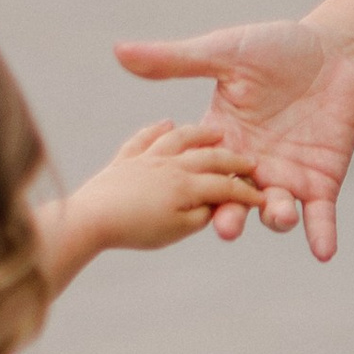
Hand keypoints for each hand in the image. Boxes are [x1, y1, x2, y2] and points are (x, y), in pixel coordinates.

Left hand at [40, 122, 259, 287]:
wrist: (88, 218)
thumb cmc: (136, 230)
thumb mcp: (178, 229)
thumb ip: (204, 213)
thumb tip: (217, 203)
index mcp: (188, 184)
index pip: (229, 186)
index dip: (249, 192)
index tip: (265, 198)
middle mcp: (172, 164)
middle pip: (210, 157)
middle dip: (233, 158)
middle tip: (249, 160)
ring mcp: (148, 158)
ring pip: (180, 139)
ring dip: (200, 135)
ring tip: (214, 133)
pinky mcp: (125, 158)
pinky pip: (145, 138)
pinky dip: (157, 129)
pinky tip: (165, 123)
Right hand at [113, 17, 353, 257]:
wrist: (336, 51)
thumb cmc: (278, 47)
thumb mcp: (224, 52)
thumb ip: (175, 60)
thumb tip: (119, 49)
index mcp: (222, 139)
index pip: (202, 170)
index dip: (195, 187)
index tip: (182, 200)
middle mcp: (251, 164)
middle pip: (235, 199)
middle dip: (231, 215)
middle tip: (227, 227)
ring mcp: (286, 176)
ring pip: (275, 209)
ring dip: (276, 217)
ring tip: (277, 216)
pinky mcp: (322, 181)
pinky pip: (321, 215)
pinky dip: (322, 234)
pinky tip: (324, 252)